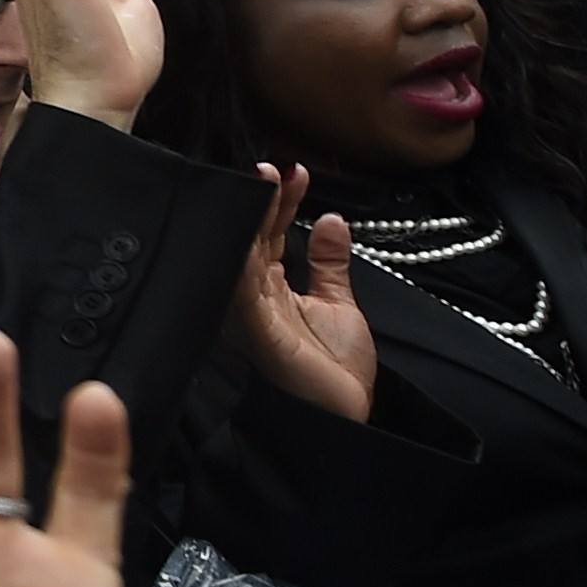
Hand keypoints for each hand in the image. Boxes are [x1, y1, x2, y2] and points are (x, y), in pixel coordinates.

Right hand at [224, 161, 372, 421]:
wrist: (344, 418)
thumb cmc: (334, 373)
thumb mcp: (339, 303)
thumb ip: (330, 263)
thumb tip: (332, 220)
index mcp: (268, 290)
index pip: (268, 235)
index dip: (280, 201)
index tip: (293, 172)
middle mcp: (251, 298)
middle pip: (252, 238)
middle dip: (263, 200)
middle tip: (275, 168)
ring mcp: (249, 314)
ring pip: (243, 254)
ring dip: (252, 217)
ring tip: (265, 181)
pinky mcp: (254, 330)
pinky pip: (244, 286)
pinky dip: (245, 255)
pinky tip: (252, 228)